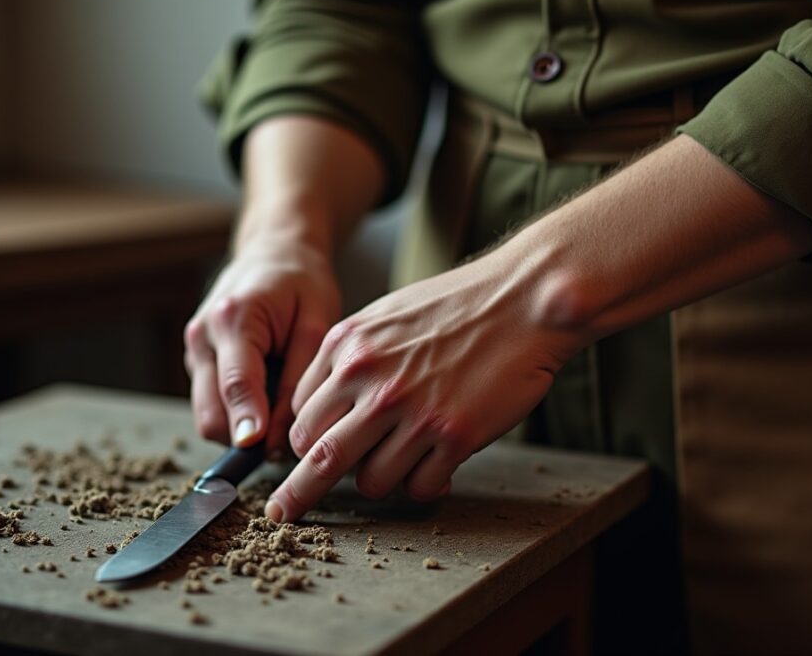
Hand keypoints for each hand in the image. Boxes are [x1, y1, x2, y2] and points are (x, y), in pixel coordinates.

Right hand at [185, 233, 340, 455]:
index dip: (248, 421)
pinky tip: (267, 406)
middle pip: (210, 411)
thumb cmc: (301, 281)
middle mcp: (203, 336)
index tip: (258, 450)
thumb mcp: (316, 322)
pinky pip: (212, 404)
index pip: (236, 383)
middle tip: (287, 447)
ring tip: (282, 422)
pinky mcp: (198, 362)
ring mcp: (195, 350)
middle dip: (244, 437)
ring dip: (240, 429)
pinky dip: (236, 415)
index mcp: (234, 318)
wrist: (274, 252)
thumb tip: (283, 436)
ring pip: (207, 414)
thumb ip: (300, 378)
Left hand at [264, 251, 582, 522]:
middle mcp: (372, 381)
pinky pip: (419, 488)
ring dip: (382, 481)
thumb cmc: (460, 306)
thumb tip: (327, 410)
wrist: (525, 300)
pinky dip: (425, 485)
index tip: (305, 461)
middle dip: (300, 492)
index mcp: (348, 347)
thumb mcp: (386, 317)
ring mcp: (413, 411)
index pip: (301, 416)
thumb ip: (350, 360)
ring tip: (407, 460)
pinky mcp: (454, 435)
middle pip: (318, 458)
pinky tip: (441, 465)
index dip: (304, 444)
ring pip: (370, 482)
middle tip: (287, 511)